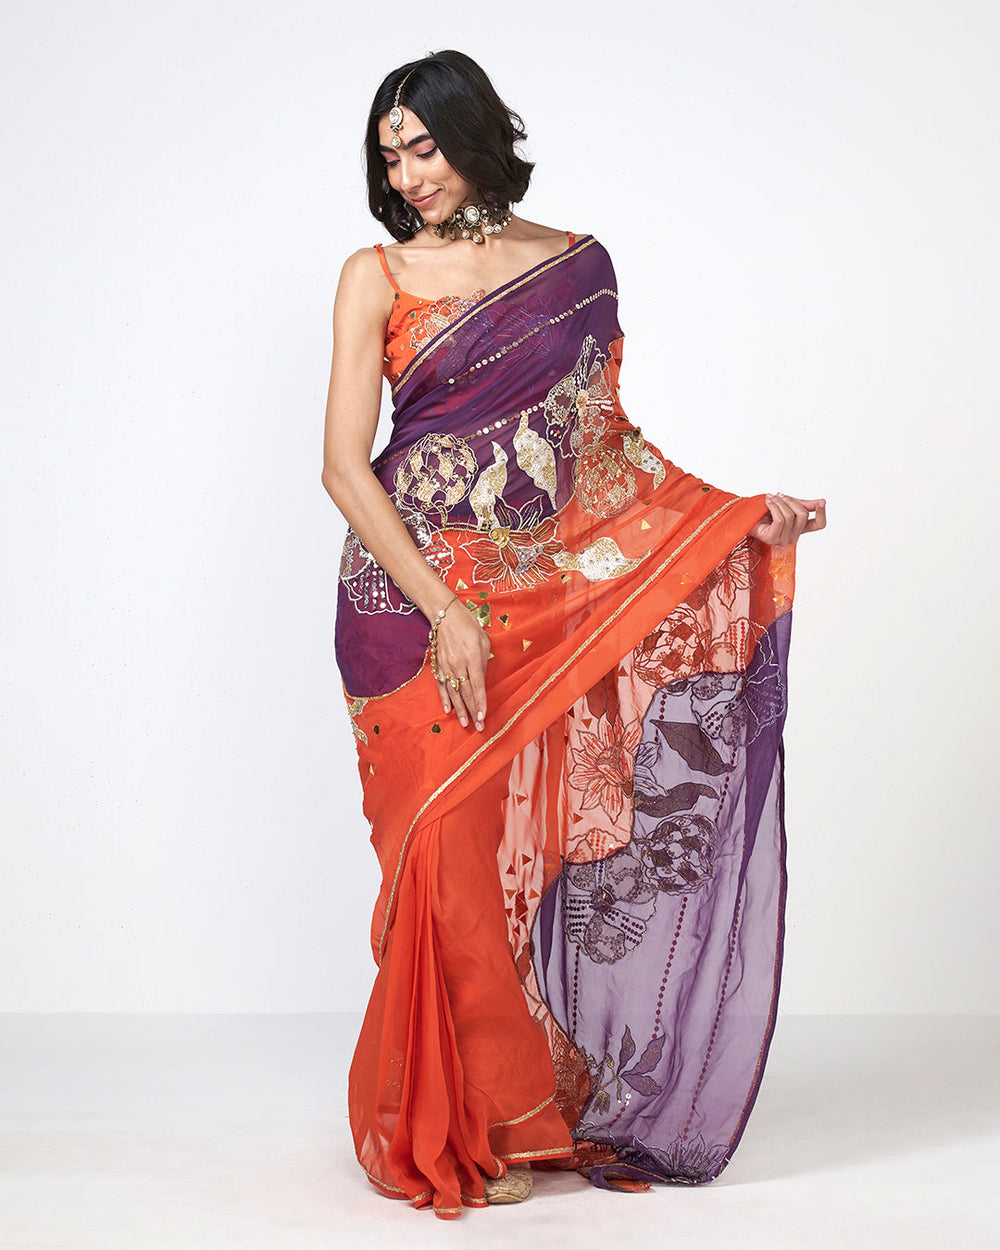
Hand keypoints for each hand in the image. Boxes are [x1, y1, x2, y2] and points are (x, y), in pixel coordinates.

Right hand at [433, 602, 491, 731]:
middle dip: (472, 711)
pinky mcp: (439, 665)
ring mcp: (446, 666)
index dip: (480, 703)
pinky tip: (448, 710)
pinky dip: (445, 699)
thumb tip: (482, 680)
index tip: (483, 717)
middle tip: (477, 727)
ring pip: (453, 693)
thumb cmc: (468, 626)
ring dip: (459, 710)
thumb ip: (483, 662)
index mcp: (472, 657)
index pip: (477, 686)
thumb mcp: (483, 641)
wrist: (445, 615)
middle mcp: (458, 664)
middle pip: (466, 693)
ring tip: (464, 723)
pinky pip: (441, 686)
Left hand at [749, 493, 826, 544]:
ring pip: (790, 516)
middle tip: (779, 495)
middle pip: (803, 515)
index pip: (819, 524)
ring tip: (770, 498)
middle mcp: (793, 537)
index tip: (821, 501)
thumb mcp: (788, 504)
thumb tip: (822, 501)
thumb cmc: (766, 511)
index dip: (822, 513)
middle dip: (790, 501)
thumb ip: (805, 504)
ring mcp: (782, 540)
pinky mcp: (772, 538)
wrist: (747, 513)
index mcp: (800, 528)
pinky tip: (767, 502)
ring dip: (779, 502)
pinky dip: (774, 507)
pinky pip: (780, 520)